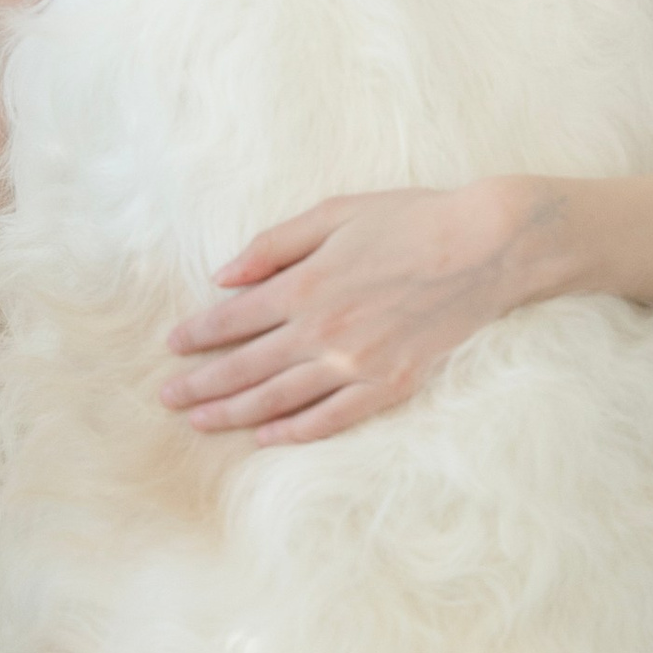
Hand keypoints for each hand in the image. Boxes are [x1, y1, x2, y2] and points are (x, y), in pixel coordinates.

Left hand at [158, 180, 539, 445]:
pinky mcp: (388, 385)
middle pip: (244, 367)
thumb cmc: (410, 219)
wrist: (486, 246)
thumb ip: (273, 246)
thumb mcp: (334, 213)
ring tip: (199, 423)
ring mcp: (355, 364)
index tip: (172, 347)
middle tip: (167, 399)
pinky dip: (294, 432)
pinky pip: (330, 419)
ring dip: (232, 414)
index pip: (231, 320)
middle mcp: (322, 332)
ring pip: (278, 399)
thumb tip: (222, 276)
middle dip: (200, 385)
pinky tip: (266, 438)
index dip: (196, 336)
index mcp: (305, 285)